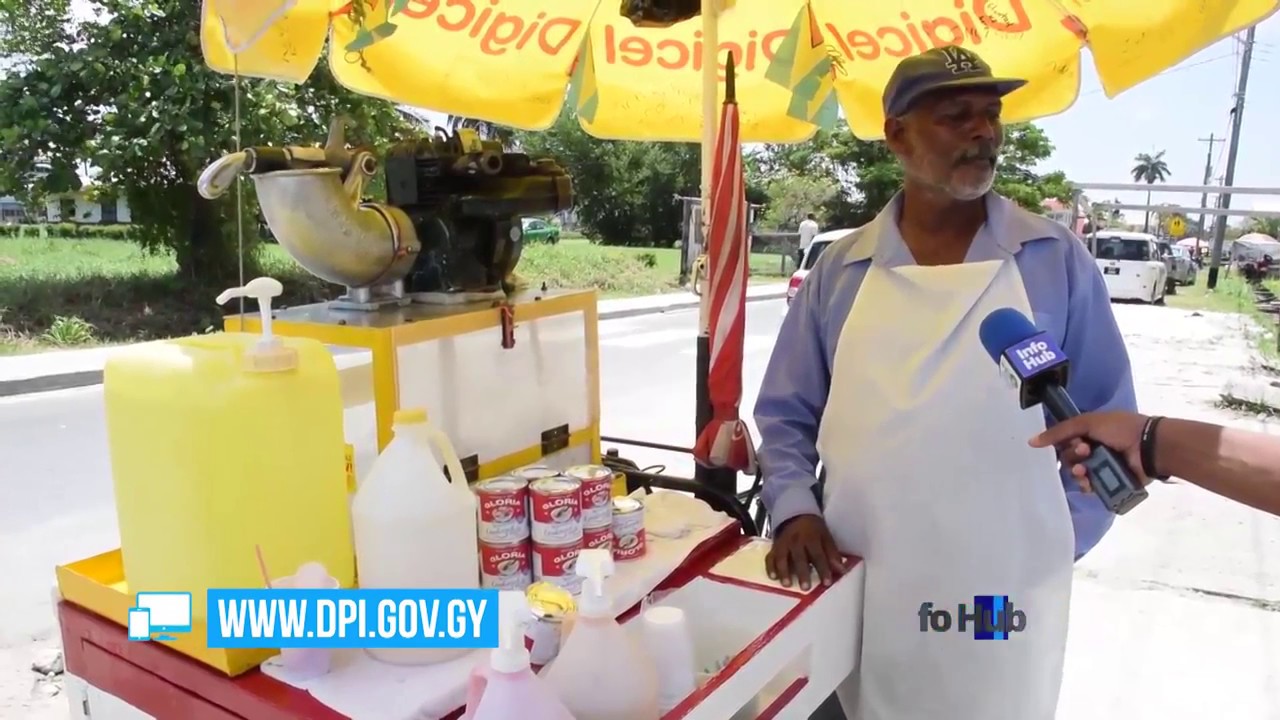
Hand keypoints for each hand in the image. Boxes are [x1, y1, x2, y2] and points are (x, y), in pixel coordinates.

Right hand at [765, 515, 846, 589]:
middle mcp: (796, 541)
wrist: (796, 515)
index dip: (823, 569)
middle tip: (805, 587)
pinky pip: (770, 557)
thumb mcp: (826, 537)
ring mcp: (784, 544)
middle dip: (802, 573)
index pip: (818, 555)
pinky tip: (773, 577)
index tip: (827, 582)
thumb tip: (841, 570)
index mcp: (811, 538)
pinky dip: (770, 567)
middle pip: (799, 558)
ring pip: (782, 558)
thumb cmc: (813, 529)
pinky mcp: (775, 547)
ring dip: (784, 571)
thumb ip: (832, 554)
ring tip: (787, 584)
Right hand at [1029, 411, 1152, 492]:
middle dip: (1072, 456)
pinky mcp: (1109, 482)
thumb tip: (1031, 442)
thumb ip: (1060, 432)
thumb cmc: (1120, 429)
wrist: (1148, 446)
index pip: (1066, 442)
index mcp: (1090, 433)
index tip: (1072, 442)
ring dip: (1077, 471)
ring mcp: (1102, 467)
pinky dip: (1087, 485)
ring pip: (1078, 474)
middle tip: (1085, 451)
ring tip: (1085, 469)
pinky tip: (1089, 481)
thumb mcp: (1088, 422)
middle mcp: (1094, 450)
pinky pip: (1090, 487)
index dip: (1064, 444)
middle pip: (1069, 459)